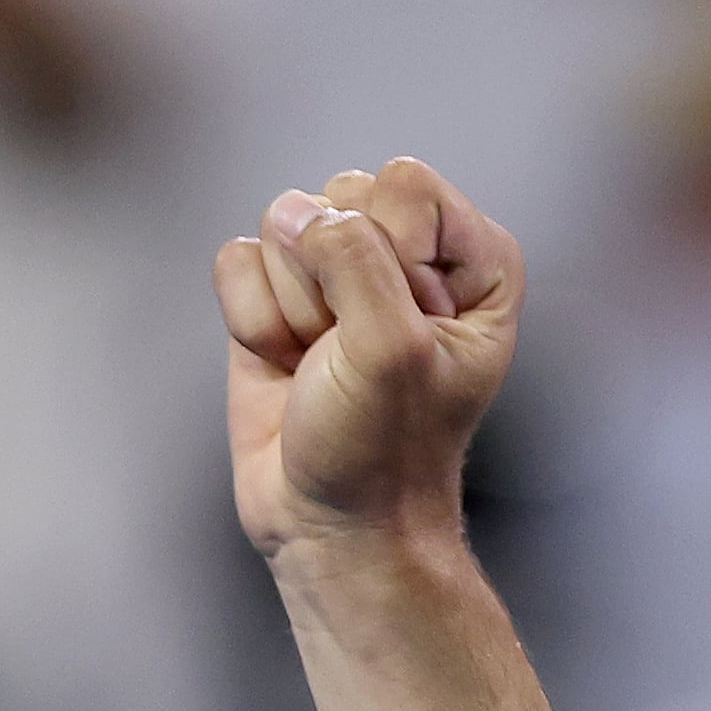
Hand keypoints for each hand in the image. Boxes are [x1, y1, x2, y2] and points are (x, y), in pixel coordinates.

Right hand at [215, 160, 524, 558]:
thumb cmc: (385, 451)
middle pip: (340, 195)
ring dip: (291, 309)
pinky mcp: (277, 296)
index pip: (406, 185)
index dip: (388, 252)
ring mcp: (339, 272)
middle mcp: (409, 255)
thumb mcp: (393, 350)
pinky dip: (252, 322)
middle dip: (332, 281)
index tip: (401, 330)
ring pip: (282, 224)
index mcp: (473, 261)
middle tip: (351, 356)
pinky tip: (284, 367)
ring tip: (320, 366)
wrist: (332, 525)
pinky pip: (237, 262)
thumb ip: (356, 258)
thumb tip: (298, 216)